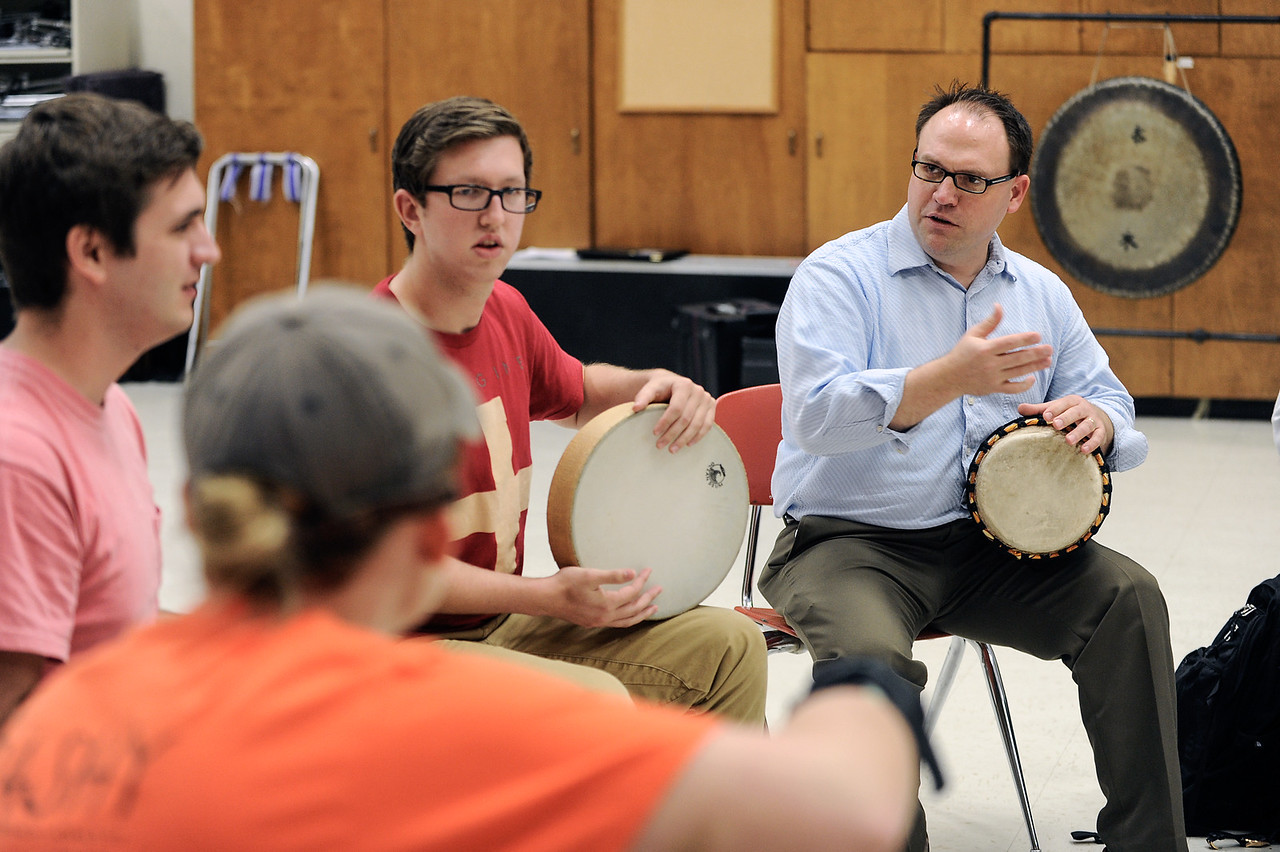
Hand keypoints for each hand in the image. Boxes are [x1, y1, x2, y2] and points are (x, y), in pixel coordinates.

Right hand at [542, 565, 660, 626]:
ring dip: (641, 613)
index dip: (642, 581)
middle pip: (634, 609)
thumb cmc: (566, 583)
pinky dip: (628, 619)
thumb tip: (633, 573)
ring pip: (627, 621)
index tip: (648, 570)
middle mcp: (605, 617)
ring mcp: (599, 622)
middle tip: (659, 589)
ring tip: (653, 608)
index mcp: (607, 604)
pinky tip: (629, 614)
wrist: (546, 598)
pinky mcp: (592, 622)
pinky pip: (617, 623)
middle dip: (648, 598)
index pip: (632, 592)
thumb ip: (612, 575)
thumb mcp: (590, 574)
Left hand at [632, 370, 715, 452]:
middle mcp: (698, 391)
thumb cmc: (660, 387)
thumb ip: (643, 397)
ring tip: (672, 449)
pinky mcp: (711, 407)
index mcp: (684, 385)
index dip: (665, 422)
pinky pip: (707, 425)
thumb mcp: (650, 388)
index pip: (676, 408)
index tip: (654, 433)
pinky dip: (698, 436)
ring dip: (684, 439)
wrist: (673, 384)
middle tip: (660, 445)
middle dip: (673, 434)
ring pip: (697, 424)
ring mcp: (706, 399)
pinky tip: (688, 444)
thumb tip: (636, 408)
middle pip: (686, 418)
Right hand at [944, 304, 1051, 396]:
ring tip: (1048, 361)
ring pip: (1018, 372)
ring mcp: (992, 378)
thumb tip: (999, 306)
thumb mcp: (973, 334)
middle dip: (1036, 353)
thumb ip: (989, 322)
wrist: (948, 377)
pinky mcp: (993, 388)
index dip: (1025, 339)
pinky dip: (1024, 385)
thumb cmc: (961, 353)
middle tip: (1049, 349)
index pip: (1009, 343)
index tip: (1038, 335)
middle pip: (1017, 358)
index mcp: (985, 349)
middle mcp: (990, 364)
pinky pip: (1012, 389)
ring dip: (1035, 366)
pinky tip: (1032, 378)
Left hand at [1018, 395, 1112, 454]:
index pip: (1063, 403)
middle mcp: (1084, 409)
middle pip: (1076, 412)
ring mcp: (1094, 420)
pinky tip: (1084, 450)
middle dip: (1066, 418)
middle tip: (1056, 425)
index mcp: (1071, 401)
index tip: (1045, 416)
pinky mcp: (1101, 431)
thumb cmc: (1069, 413)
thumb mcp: (1056, 409)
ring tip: (1068, 441)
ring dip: (1078, 433)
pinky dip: (1092, 443)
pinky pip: (1098, 437)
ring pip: (1087, 425)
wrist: (1097, 416)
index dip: (1054, 409)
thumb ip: (1038, 409)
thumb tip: (1019, 408)